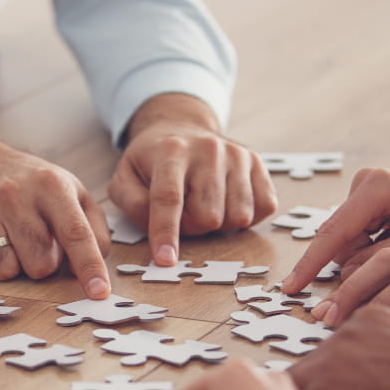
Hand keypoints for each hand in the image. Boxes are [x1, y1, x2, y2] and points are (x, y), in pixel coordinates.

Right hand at [0, 130, 111, 298]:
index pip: (76, 233)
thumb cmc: (36, 188)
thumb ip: (94, 233)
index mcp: (52, 185)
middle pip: (39, 264)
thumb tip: (94, 272)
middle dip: (42, 264)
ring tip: (10, 240)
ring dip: (11, 265)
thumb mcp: (75, 195)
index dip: (89, 266)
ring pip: (4, 269)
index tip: (98, 292)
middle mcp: (15, 192)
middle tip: (36, 242)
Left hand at [111, 94, 277, 265]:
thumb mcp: (124, 178)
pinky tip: (228, 203)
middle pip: (208, 216)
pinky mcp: (257, 163)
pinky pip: (265, 207)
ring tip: (205, 205)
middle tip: (184, 214)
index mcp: (171, 151)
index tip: (166, 260)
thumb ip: (133, 204)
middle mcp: (208, 149)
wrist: (181, 128)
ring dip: (220, 224)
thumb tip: (156, 229)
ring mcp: (237, 155)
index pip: (169, 198)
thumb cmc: (151, 162)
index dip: (167, 232)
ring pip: (239, 216)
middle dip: (193, 227)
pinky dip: (246, 216)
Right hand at [283, 162, 389, 294]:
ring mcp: (365, 193)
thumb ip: (387, 259)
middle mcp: (365, 185)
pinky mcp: (369, 204)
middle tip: (346, 306)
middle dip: (351, 270)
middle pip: (341, 242)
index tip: (291, 289)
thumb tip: (347, 280)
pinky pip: (358, 240)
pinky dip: (374, 254)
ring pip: (348, 245)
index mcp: (377, 186)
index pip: (334, 232)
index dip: (311, 264)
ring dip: (368, 262)